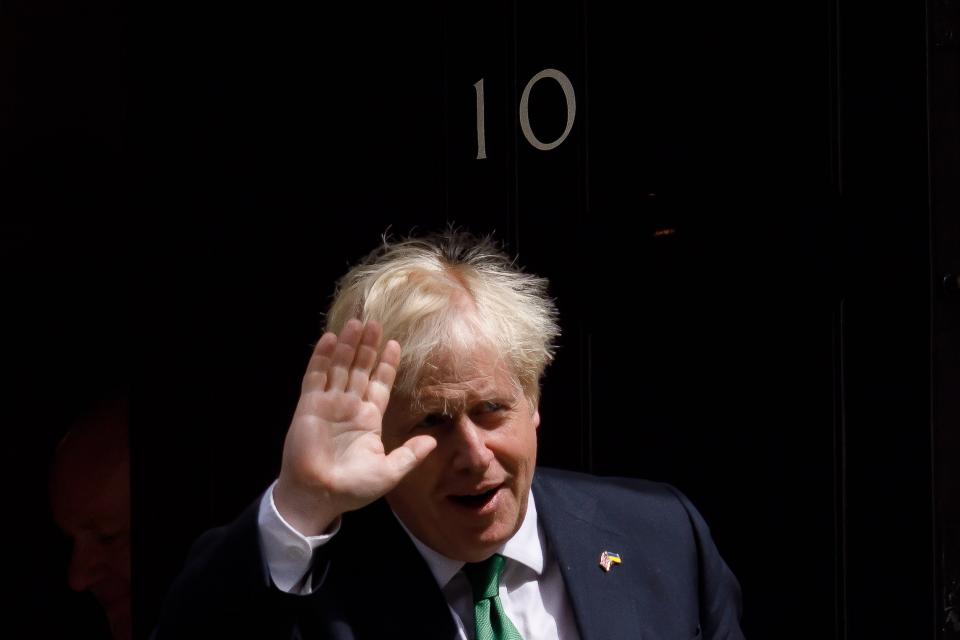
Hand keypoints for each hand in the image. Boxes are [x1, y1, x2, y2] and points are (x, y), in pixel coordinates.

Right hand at [274, 319, 436, 534]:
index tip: (395, 344)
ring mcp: (328, 404)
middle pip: (360, 369)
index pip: (380, 385)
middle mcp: (349, 407)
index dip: (386, 365)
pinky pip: (316, 376)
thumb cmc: (353, 488)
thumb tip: (433, 440)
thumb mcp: (390, 472)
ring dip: (348, 345)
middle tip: (375, 322)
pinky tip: (330, 338)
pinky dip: (322, 357)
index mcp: (368, 419)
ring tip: (357, 322)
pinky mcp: (309, 406)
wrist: (319, 497)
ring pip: (340, 367)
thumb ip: (410, 454)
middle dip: (368, 347)